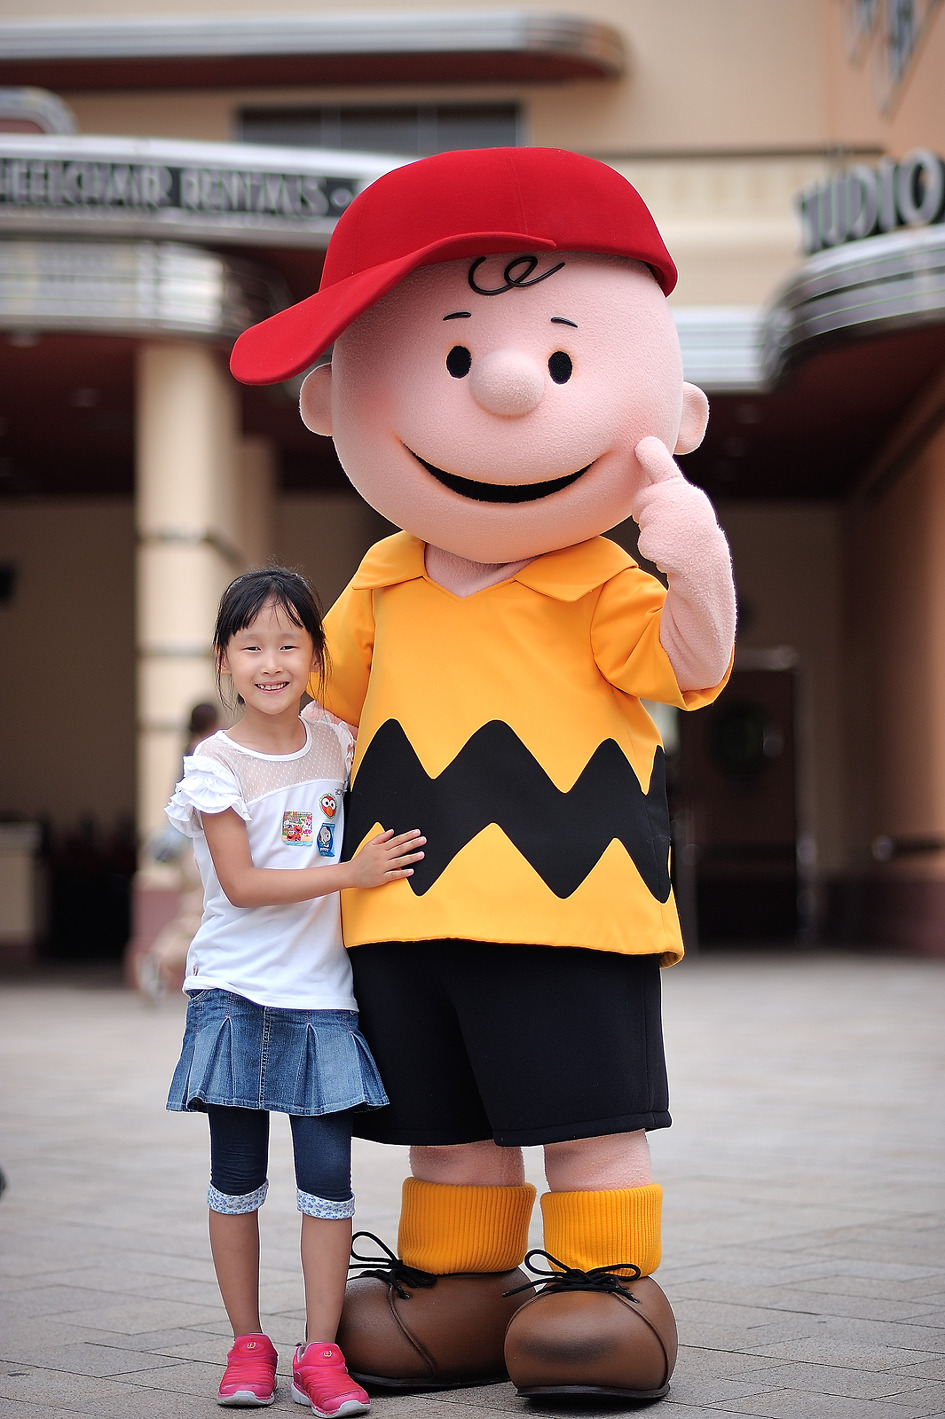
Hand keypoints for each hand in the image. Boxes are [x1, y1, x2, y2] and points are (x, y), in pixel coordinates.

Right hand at [349, 828, 424, 887]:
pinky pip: (394, 875)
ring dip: (411, 858)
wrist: (350, 873)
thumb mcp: (369, 845)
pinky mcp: (381, 877)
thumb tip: (391, 831)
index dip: (408, 835)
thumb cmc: (360, 860)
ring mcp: (382, 867)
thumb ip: (381, 837)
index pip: (396, 840)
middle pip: (400, 848)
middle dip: (413, 844)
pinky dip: (403, 873)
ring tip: (421, 854)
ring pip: (399, 861)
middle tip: (423, 840)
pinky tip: (411, 871)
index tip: (417, 832)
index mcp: (380, 848)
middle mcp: (382, 856)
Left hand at [632, 436, 722, 575]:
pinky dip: (653, 549)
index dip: (648, 451)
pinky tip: (670, 551)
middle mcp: (671, 499)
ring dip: (652, 531)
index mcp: (681, 487)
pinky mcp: (651, 540)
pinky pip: (643, 541)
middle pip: (641, 498)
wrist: (705, 564)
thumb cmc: (692, 531)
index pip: (661, 464)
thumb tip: (645, 450)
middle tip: (672, 525)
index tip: (642, 444)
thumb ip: (668, 485)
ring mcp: (661, 519)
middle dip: (648, 511)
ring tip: (674, 538)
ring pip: (642, 520)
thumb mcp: (687, 501)